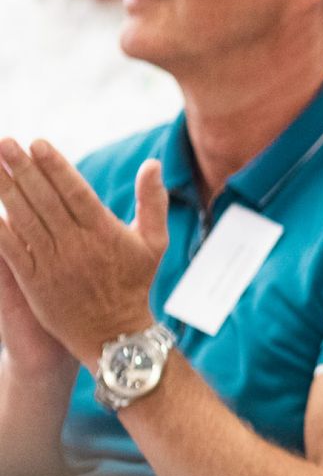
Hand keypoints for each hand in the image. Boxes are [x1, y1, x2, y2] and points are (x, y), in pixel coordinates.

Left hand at [0, 141, 163, 361]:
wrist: (114, 333)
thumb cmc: (135, 283)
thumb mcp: (154, 242)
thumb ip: (152, 201)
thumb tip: (153, 164)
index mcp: (105, 232)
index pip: (75, 191)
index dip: (55, 167)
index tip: (37, 143)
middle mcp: (77, 245)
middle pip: (45, 200)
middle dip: (22, 169)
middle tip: (5, 143)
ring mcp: (53, 263)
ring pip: (24, 219)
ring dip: (5, 190)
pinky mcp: (34, 281)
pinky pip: (11, 250)